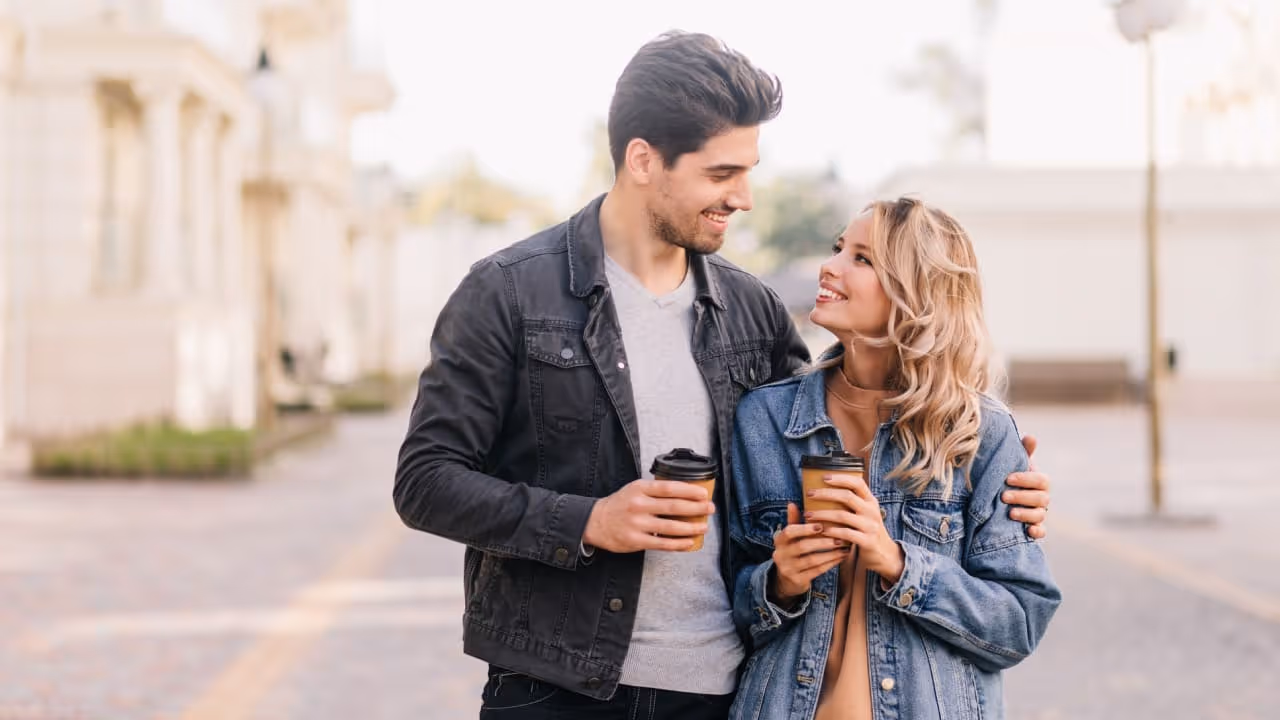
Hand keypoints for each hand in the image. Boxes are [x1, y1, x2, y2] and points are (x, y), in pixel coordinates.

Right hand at [582, 480, 714, 552]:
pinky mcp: (636, 540)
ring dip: (691, 527)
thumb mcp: (635, 489)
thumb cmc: (620, 505)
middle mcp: (638, 505)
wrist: (596, 522)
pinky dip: (679, 544)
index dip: (689, 490)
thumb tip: (686, 493)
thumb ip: (656, 490)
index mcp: (640, 488)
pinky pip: (662, 543)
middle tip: (709, 509)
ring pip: (671, 527)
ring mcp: (637, 524)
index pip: (669, 487)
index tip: (703, 493)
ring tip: (703, 526)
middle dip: (696, 508)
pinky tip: (689, 542)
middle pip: (673, 506)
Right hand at [769, 503, 848, 604]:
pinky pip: (817, 570)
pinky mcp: (798, 580)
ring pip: (812, 560)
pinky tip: (841, 557)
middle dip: (823, 542)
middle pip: (803, 546)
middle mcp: (780, 555)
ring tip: (844, 547)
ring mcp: (788, 569)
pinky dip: (831, 563)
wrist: (786, 579)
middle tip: (839, 537)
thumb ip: (793, 521)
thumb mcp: (790, 537)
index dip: (805, 529)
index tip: (821, 526)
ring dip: (831, 553)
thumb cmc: (793, 551)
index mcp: (779, 540)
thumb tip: (792, 503)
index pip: (789, 532)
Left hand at [805, 474, 905, 584]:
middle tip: (809, 494)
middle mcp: (872, 511)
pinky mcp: (868, 541)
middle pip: (847, 496)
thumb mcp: (864, 514)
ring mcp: (871, 526)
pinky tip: (821, 530)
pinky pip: (846, 533)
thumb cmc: (866, 531)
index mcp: (871, 501)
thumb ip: (851, 503)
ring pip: (843, 515)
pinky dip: (831, 531)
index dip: (841, 478)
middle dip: (825, 494)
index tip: (824, 477)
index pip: (858, 483)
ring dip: (822, 514)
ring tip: (808, 515)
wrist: (884, 554)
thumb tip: (823, 490)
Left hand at [1005, 434, 1049, 539]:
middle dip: (1023, 497)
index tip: (1008, 478)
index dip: (1026, 479)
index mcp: (1039, 481)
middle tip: (1003, 496)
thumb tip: (1030, 437)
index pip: (1041, 480)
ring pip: (1040, 515)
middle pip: (1042, 499)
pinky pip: (1041, 532)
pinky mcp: (1034, 527)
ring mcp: (1039, 513)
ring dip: (1026, 514)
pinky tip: (1028, 531)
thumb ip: (1023, 452)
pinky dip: (1037, 532)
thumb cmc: (1009, 476)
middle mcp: (1042, 497)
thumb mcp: (1014, 463)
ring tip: (1010, 513)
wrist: (1000, 496)